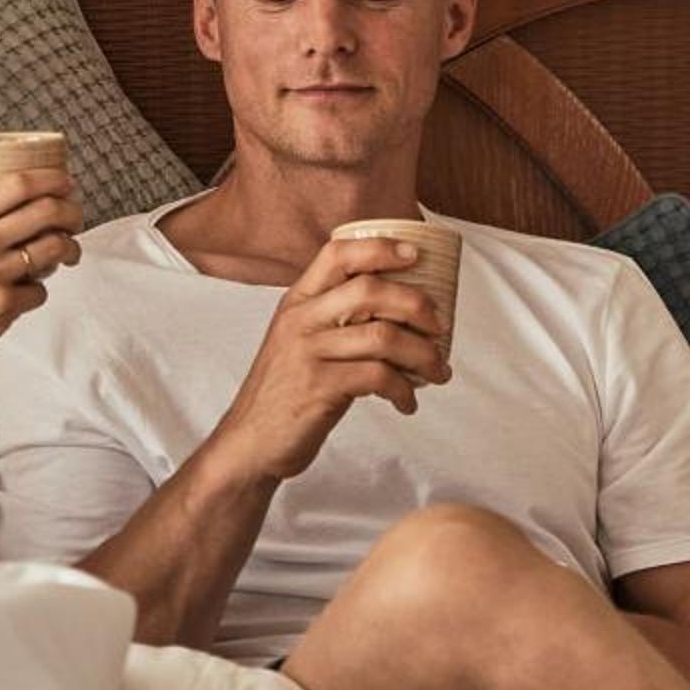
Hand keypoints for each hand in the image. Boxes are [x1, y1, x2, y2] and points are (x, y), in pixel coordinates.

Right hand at [0, 168, 84, 390]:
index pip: (16, 184)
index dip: (51, 178)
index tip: (64, 182)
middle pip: (46, 211)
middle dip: (71, 210)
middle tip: (74, 217)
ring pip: (54, 248)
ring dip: (69, 248)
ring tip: (67, 253)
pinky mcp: (4, 307)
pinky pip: (42, 290)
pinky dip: (39, 290)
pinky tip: (27, 293)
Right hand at [211, 236, 450, 483]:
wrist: (249, 441)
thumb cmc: (284, 391)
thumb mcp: (299, 342)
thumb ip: (334, 319)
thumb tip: (398, 309)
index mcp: (297, 302)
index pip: (337, 254)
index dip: (381, 248)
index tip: (416, 255)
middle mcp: (300, 321)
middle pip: (370, 291)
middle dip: (417, 305)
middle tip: (440, 327)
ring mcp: (309, 353)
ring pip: (383, 336)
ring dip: (423, 354)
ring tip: (438, 372)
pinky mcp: (319, 388)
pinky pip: (378, 377)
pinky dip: (404, 390)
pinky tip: (408, 402)